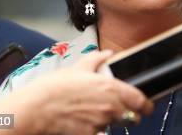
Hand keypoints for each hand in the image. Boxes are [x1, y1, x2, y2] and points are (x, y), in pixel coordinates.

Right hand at [14, 50, 152, 134]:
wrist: (35, 109)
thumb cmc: (54, 87)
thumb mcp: (78, 68)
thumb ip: (96, 60)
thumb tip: (108, 54)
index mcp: (112, 89)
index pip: (141, 101)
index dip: (145, 105)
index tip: (145, 106)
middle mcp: (111, 108)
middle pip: (132, 117)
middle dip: (129, 114)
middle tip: (118, 110)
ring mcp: (101, 124)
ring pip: (115, 126)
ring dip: (110, 121)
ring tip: (94, 114)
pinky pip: (99, 134)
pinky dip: (95, 129)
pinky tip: (83, 123)